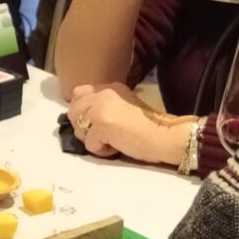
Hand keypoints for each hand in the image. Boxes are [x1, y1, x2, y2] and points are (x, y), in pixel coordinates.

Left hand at [67, 84, 181, 164]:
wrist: (164, 135)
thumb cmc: (148, 126)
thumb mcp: (123, 106)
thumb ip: (104, 106)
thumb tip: (82, 119)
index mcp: (109, 87)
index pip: (79, 93)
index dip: (82, 112)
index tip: (94, 123)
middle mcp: (103, 93)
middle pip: (73, 112)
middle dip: (83, 128)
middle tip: (102, 136)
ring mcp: (101, 108)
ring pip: (79, 129)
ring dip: (92, 140)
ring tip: (112, 141)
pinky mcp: (101, 124)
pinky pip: (88, 144)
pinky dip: (101, 151)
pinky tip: (117, 147)